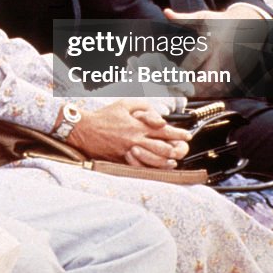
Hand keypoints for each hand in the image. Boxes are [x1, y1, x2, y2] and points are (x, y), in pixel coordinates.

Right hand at [68, 99, 189, 167]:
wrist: (85, 130)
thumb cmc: (104, 116)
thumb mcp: (124, 104)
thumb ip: (144, 106)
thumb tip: (159, 115)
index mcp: (138, 125)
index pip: (164, 130)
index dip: (178, 134)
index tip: (187, 135)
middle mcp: (136, 139)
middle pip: (163, 147)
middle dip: (177, 149)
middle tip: (184, 149)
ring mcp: (129, 151)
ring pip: (154, 159)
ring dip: (167, 160)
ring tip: (174, 159)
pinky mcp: (123, 159)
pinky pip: (141, 166)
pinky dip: (152, 168)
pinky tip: (158, 167)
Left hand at [165, 7, 270, 94]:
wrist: (246, 23)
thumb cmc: (219, 21)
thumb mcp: (202, 17)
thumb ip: (183, 18)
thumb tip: (166, 12)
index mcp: (211, 42)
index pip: (196, 59)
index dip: (184, 70)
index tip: (171, 76)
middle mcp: (221, 55)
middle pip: (208, 78)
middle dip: (195, 88)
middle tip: (180, 92)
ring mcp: (229, 65)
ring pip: (217, 85)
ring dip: (203, 92)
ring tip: (188, 95)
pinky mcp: (235, 70)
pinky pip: (224, 86)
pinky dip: (213, 92)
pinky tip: (202, 94)